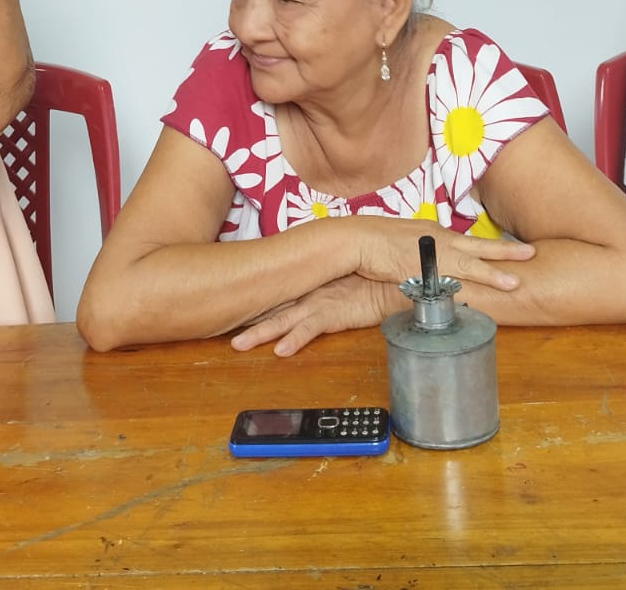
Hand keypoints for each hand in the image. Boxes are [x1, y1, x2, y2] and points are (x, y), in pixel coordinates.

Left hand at [232, 275, 398, 355]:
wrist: (405, 275)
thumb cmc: (382, 279)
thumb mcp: (352, 287)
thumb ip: (336, 292)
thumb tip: (322, 295)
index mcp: (314, 283)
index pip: (279, 291)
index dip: (257, 300)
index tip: (234, 309)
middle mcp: (313, 291)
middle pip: (274, 305)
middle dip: (248, 316)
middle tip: (220, 325)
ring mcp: (323, 301)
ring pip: (284, 318)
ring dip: (261, 332)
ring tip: (239, 344)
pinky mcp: (336, 311)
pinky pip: (312, 327)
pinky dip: (295, 338)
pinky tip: (281, 350)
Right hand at [346, 216, 533, 291]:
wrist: (358, 239)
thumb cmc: (374, 240)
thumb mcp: (403, 240)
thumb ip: (418, 251)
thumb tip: (422, 262)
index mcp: (436, 232)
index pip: (468, 241)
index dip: (489, 247)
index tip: (508, 250)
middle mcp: (440, 239)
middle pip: (479, 246)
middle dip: (506, 252)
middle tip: (530, 253)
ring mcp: (435, 254)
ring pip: (473, 263)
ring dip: (495, 272)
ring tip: (516, 281)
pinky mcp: (426, 270)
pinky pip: (453, 282)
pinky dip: (470, 289)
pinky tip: (486, 298)